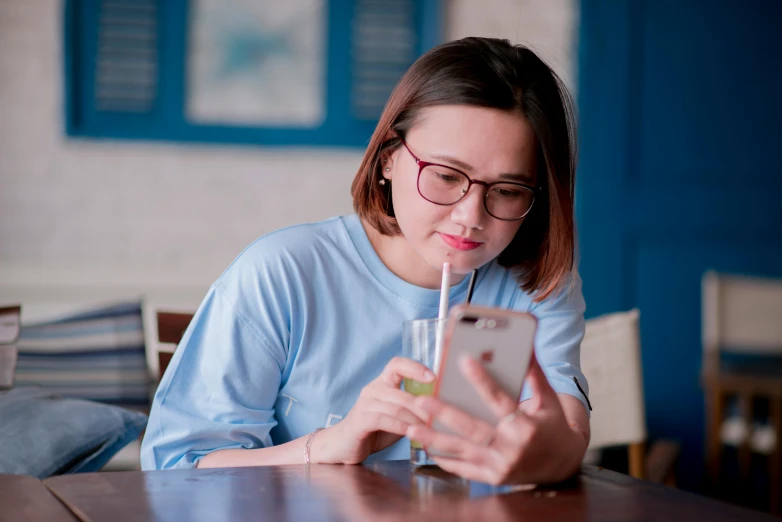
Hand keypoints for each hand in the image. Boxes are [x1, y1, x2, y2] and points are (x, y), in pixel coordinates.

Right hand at [313, 357, 432, 464]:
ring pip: (396, 408)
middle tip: (439, 418)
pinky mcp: (360, 419)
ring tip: (430, 430)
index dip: (415, 368)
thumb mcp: (397, 416)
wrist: (344, 446)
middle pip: (403, 393)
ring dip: (415, 420)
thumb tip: (440, 407)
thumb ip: (412, 409)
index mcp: (382, 383)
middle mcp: (373, 389)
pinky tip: (411, 433)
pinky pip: (384, 420)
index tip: (433, 377)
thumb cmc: (375, 430)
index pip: (397, 364)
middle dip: (424, 407)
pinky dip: (401, 427)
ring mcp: (365, 403)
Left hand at [406, 353, 587, 484]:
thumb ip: (533, 373)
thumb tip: (525, 343)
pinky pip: (463, 468)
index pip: (500, 400)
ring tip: (411, 426)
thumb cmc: (553, 426)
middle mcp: (512, 448)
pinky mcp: (493, 478)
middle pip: (473, 429)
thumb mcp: (548, 399)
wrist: (563, 465)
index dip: (481, 380)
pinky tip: (426, 446)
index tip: (463, 361)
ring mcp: (501, 466)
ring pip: (462, 450)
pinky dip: (444, 458)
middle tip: (421, 401)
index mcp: (527, 426)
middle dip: (444, 415)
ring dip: (434, 439)